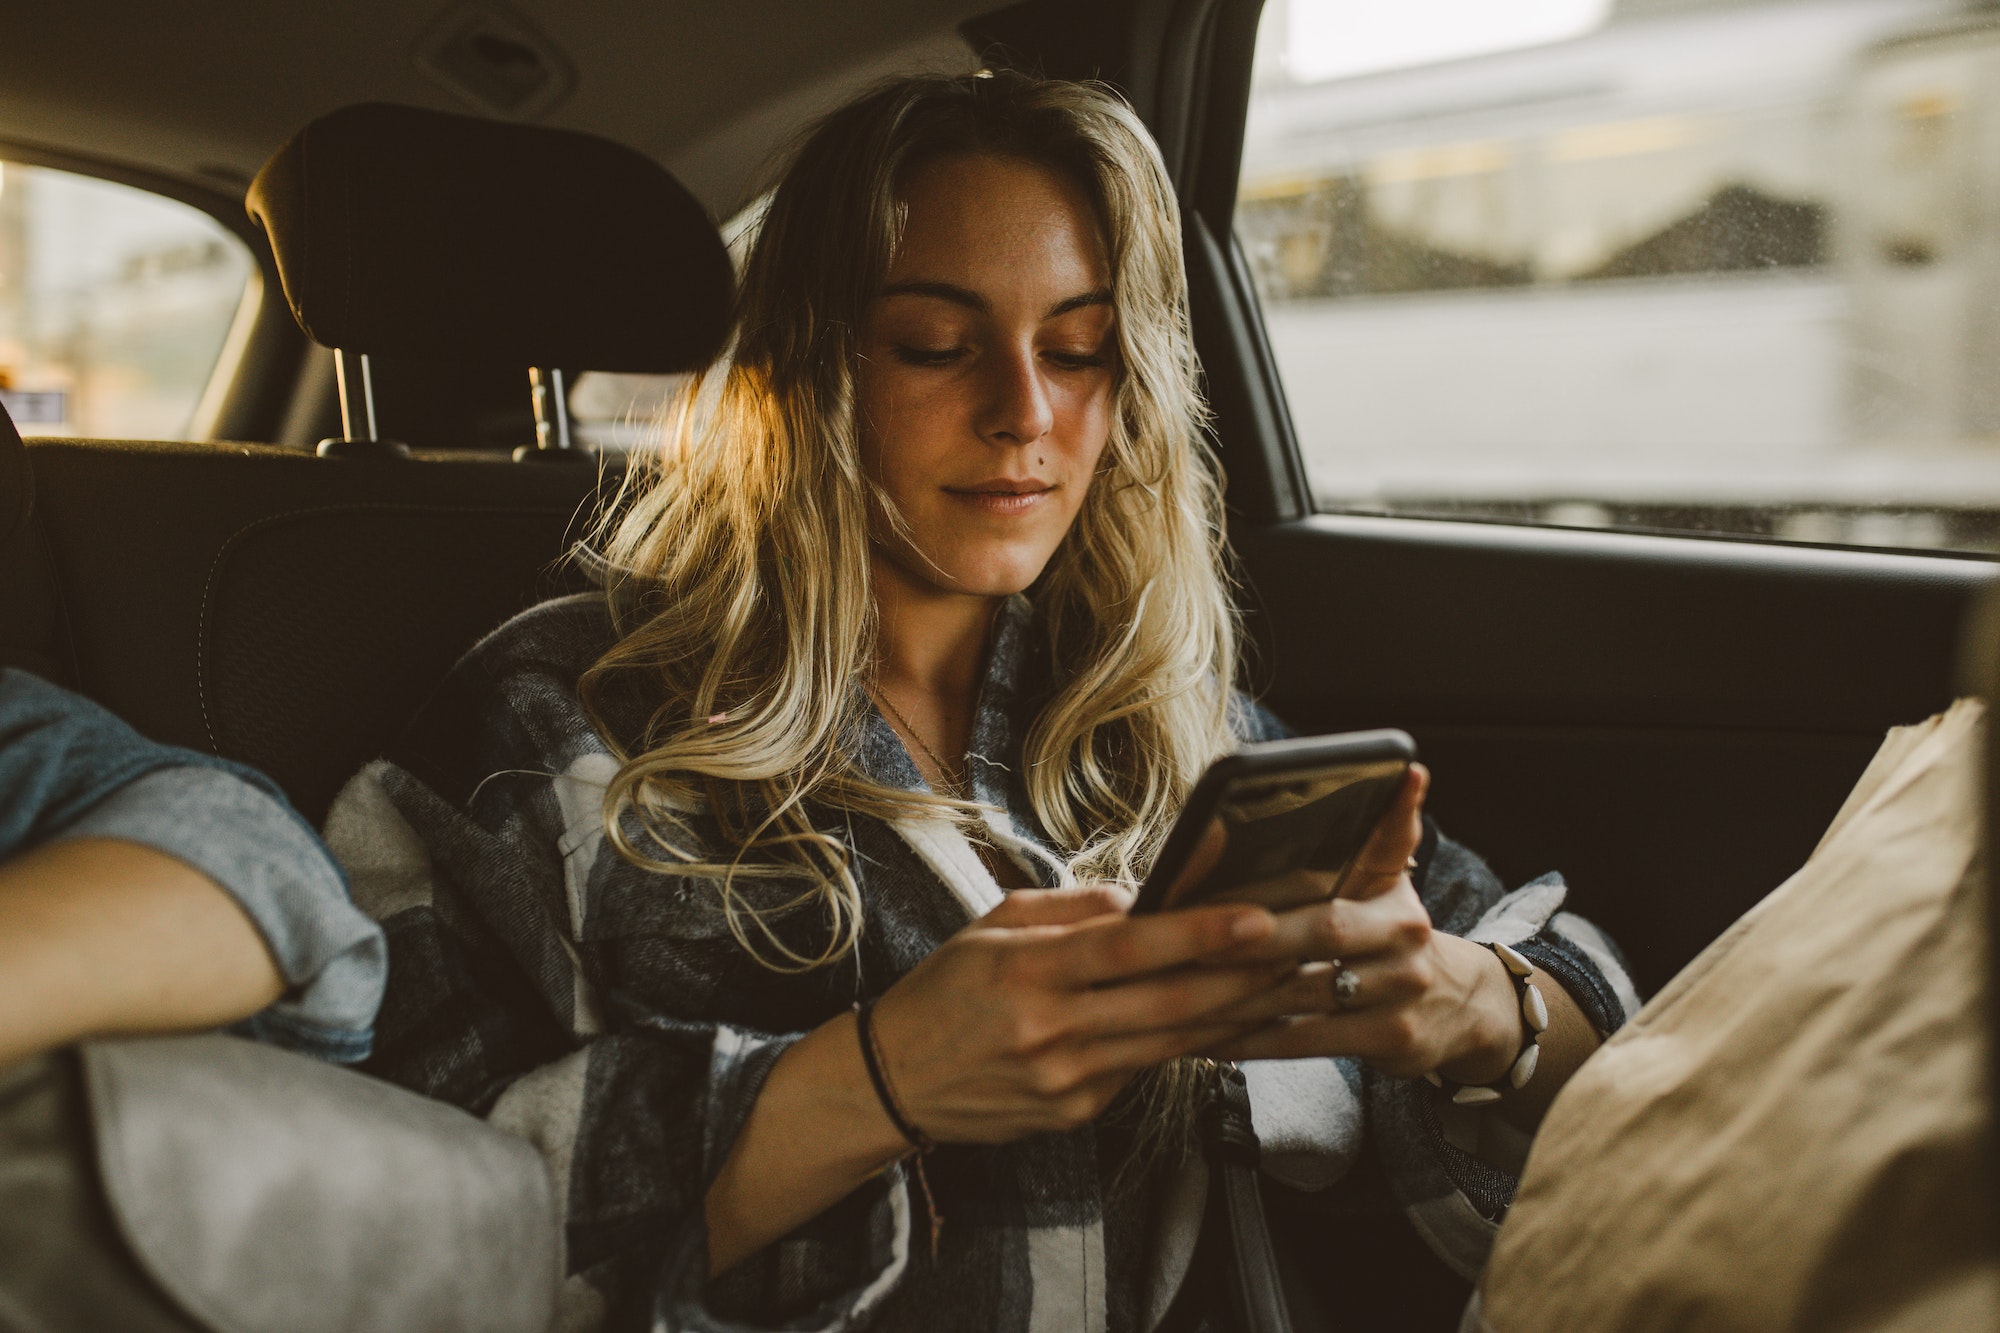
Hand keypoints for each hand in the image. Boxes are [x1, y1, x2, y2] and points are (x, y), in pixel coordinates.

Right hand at [869, 885, 1288, 1142]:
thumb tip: (1147, 897)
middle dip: (1246, 976)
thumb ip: (1074, 907)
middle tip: (1307, 949)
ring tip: (1291, 981)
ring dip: (1237, 1012)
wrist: (892, 1081)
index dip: (1198, 934)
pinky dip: (1190, 1042)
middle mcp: (1050, 1029)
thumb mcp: (995, 923)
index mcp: (1026, 970)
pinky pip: (1145, 1070)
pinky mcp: (1077, 1114)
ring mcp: (1066, 1080)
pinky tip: (1231, 1018)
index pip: (1128, 949)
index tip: (1259, 917)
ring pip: (1171, 1043)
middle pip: (1168, 1003)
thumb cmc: (947, 989)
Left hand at [1199, 765, 1523, 1083]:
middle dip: (1252, 934)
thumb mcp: (1394, 879)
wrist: (1461, 1007)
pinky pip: (1305, 1040)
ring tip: (1176, 988)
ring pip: (1304, 993)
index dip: (1293, 871)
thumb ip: (1385, 830)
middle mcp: (1406, 937)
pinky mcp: (1390, 1040)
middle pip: (1322, 929)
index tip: (1228, 866)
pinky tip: (1201, 1037)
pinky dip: (1248, 1041)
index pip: (1351, 865)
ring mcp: (1402, 992)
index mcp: (1395, 890)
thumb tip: (1410, 770)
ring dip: (1235, 995)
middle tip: (1189, 934)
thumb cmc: (1392, 933)